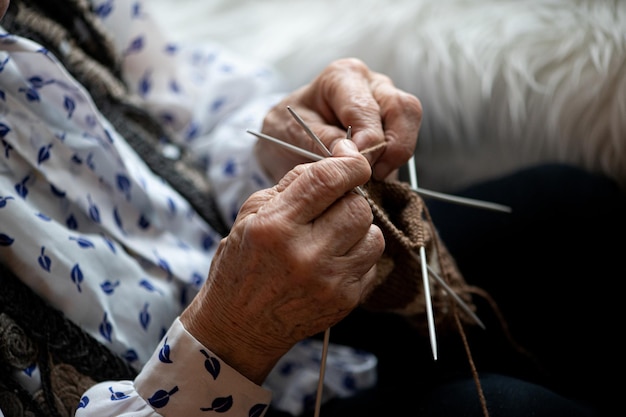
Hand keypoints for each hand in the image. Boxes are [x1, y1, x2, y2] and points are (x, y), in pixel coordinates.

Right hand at [181, 139, 384, 383]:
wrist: (239, 328)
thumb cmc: (241, 266)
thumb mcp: (250, 216)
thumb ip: (292, 185)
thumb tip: (336, 160)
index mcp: (275, 227)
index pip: (328, 180)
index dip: (350, 164)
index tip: (354, 161)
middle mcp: (305, 254)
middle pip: (358, 207)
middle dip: (350, 200)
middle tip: (332, 208)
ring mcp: (329, 281)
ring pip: (373, 235)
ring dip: (358, 229)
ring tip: (332, 236)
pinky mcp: (345, 301)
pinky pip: (371, 263)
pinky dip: (357, 256)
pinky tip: (333, 261)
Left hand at [256, 57, 421, 182]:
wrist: (287, 136)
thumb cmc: (289, 128)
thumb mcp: (293, 133)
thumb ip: (324, 141)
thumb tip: (354, 153)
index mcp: (343, 77)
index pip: (367, 110)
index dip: (366, 144)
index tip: (355, 168)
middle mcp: (371, 84)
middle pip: (402, 108)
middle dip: (392, 148)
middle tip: (371, 175)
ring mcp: (386, 103)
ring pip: (410, 121)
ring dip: (396, 155)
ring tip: (372, 177)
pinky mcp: (393, 126)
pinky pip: (406, 141)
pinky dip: (394, 163)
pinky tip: (374, 177)